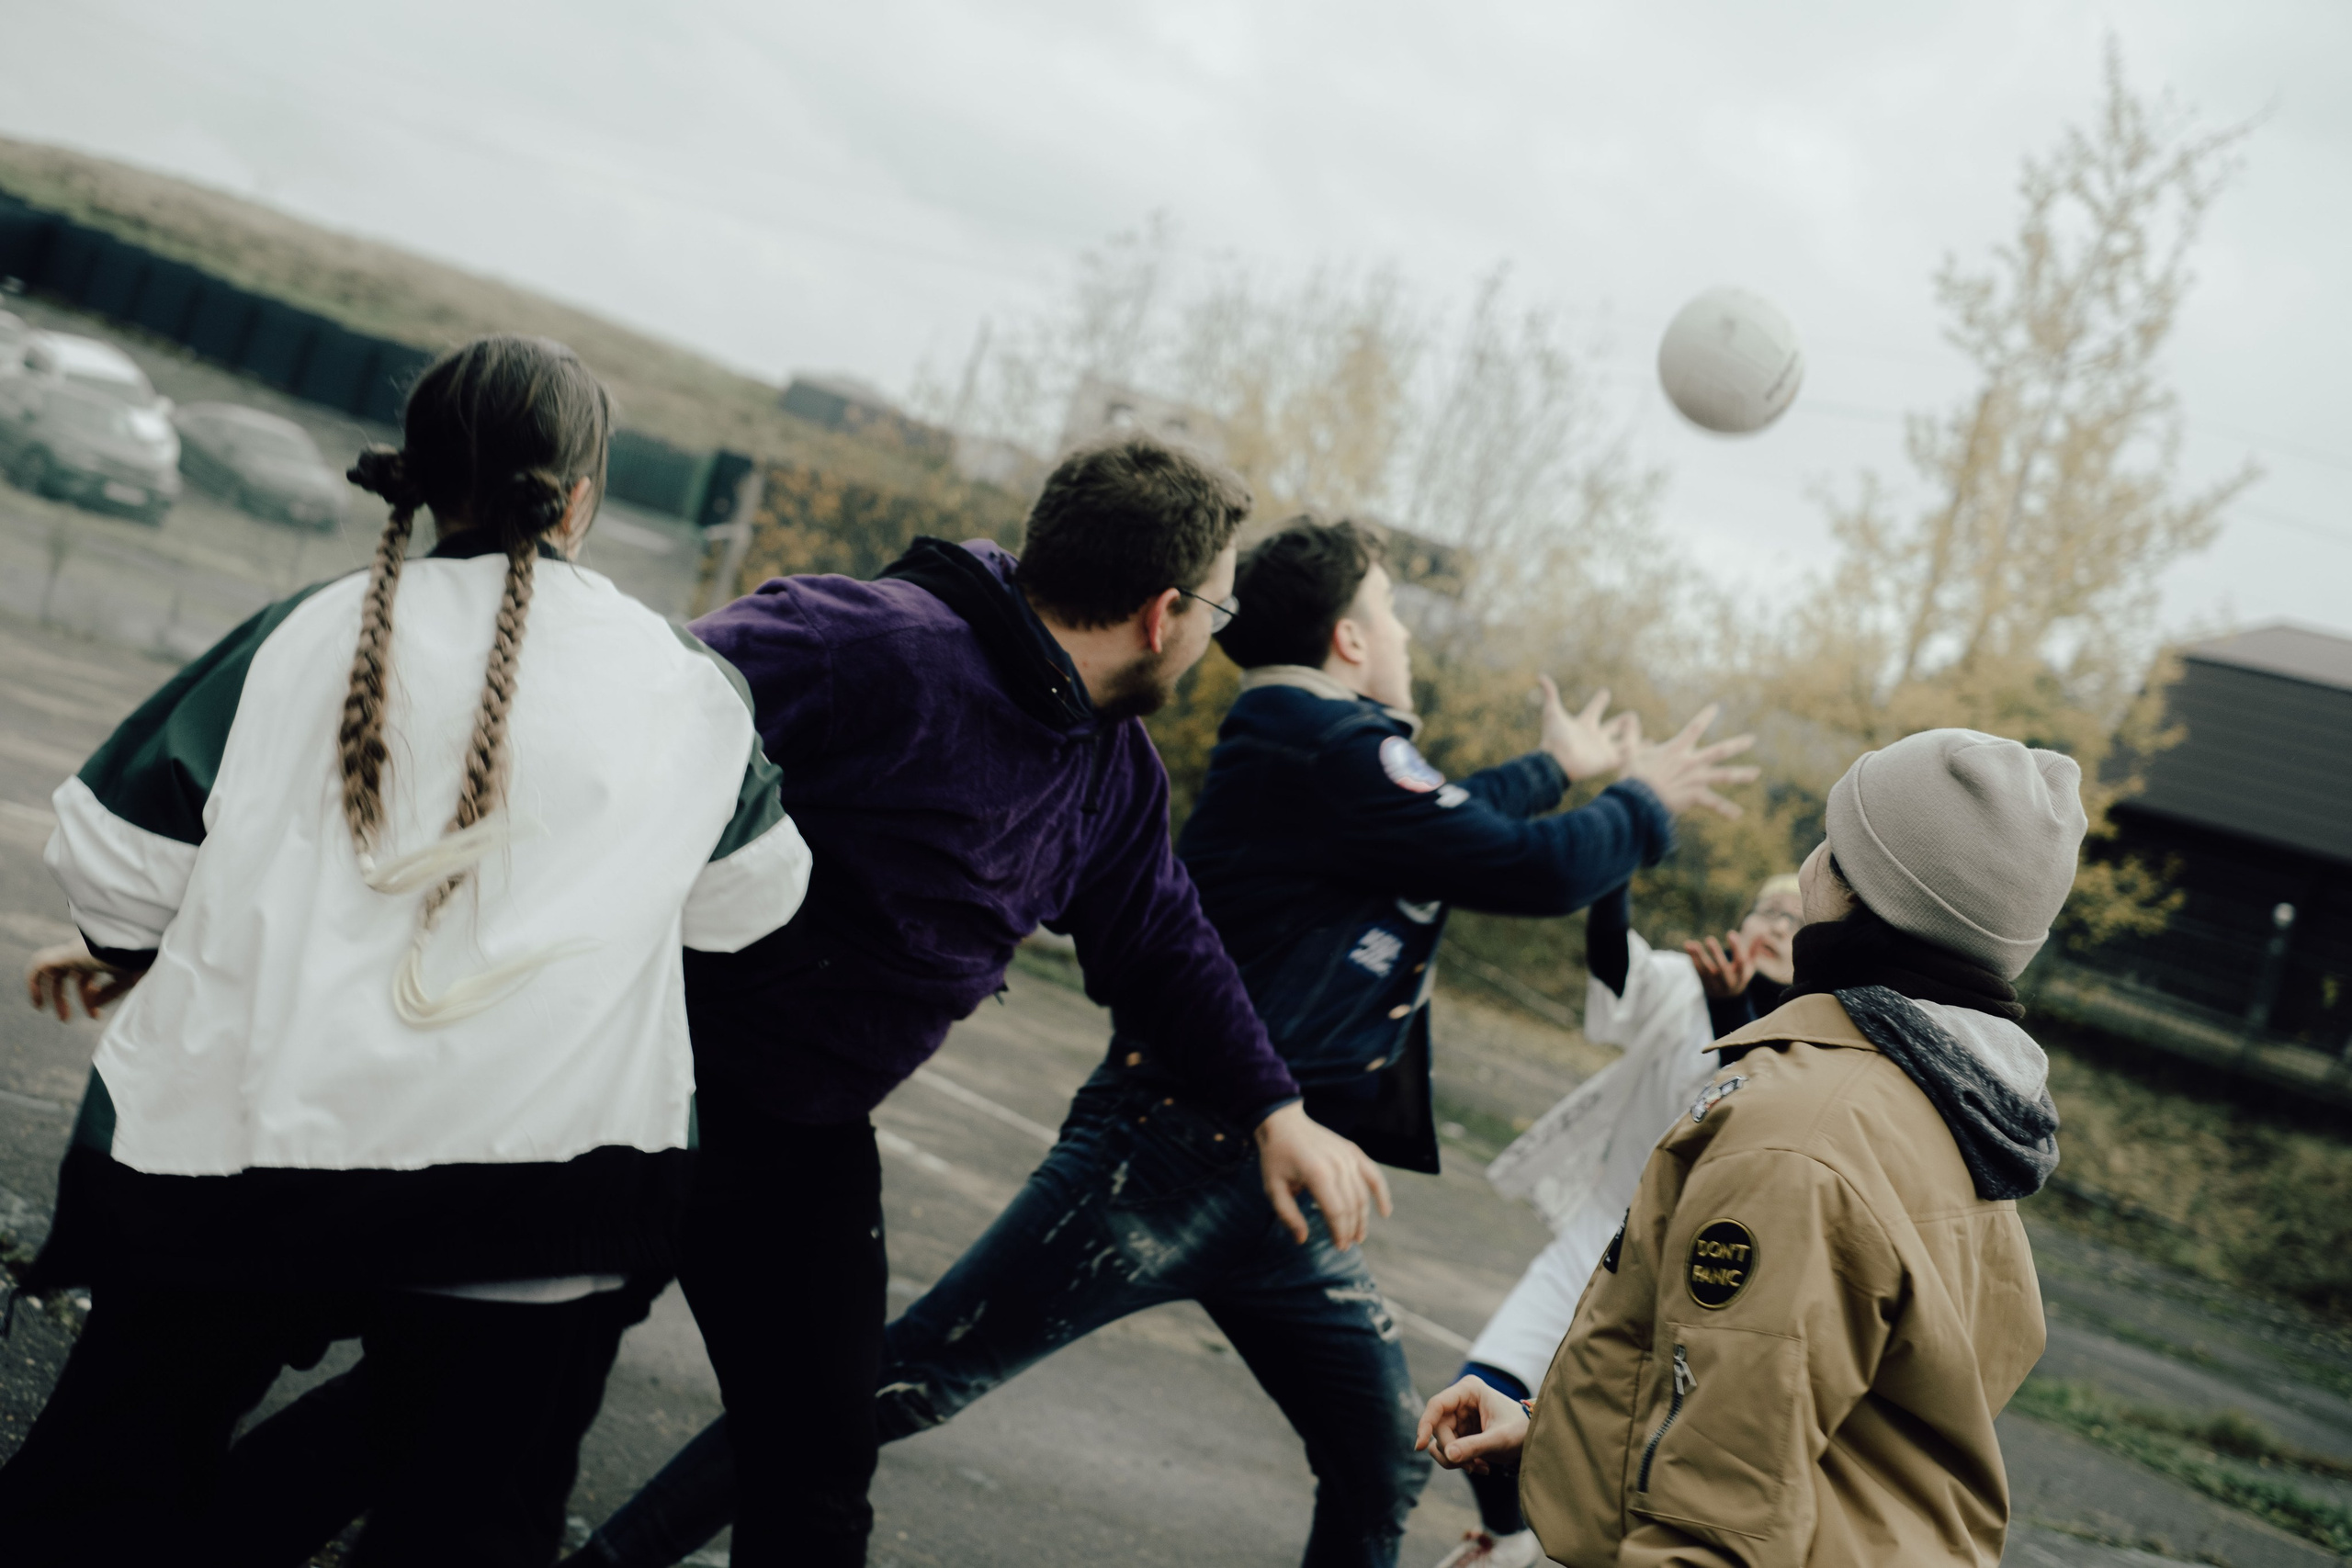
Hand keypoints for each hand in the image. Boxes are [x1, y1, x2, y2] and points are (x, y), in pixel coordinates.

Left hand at [27, 938, 144, 1020]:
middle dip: (63, 997)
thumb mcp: (128, 980)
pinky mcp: (64, 956)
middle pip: (68, 974)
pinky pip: (39, 968)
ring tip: (44, 1010)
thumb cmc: (141, 959)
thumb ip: (111, 992)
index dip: (89, 998)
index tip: (95, 1016)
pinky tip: (38, 1002)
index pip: (87, 976)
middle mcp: (85, 952)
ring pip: (52, 972)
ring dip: (49, 993)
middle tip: (65, 1019)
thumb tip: (95, 1006)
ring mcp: (74, 952)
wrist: (138, 944)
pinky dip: (33, 984)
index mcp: (101, 955)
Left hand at [1255, 1101, 1392, 1249]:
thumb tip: (1302, 1239)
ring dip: (1363, 1218)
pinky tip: (1385, 1211)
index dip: (1340, 1233)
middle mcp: (1338, 1166)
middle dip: (1351, 1229)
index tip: (1339, 1247)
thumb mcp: (1273, 1188)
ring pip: (1363, 1194)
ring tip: (1359, 1236)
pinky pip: (1373, 1174)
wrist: (1284, 1123)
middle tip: (1346, 1245)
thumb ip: (1288, 1215)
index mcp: (1317, 1175)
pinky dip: (1382, 1193)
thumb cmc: (1276, 1158)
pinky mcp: (1353, 1151)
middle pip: (1352, 1206)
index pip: (1336, 1212)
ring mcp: (1348, 1157)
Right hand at [1416, 1376, 1530, 1474]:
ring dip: (1455, 1460)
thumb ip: (1475, 1446)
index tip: (1419, 1446)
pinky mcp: (1460, 1433)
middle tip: (1470, 1466)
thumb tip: (1449, 1455)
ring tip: (1478, 1467)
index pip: (1437, 1405)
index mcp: (1468, 1390)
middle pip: (1438, 1429)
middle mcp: (1459, 1402)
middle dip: (1451, 1451)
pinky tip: (1481, 1466)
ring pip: (1440, 1442)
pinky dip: (1460, 1462)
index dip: (1425, 1424)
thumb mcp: (1500, 1439)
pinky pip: (1449, 1450)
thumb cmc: (1521, 1430)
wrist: (1532, 1439)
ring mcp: (1458, 1418)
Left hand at [1536, 678, 1635, 782]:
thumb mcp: (1552, 712)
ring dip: (1633, 735)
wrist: (1557, 762)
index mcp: (1584, 724)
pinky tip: (1649, 745)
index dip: (1600, 700)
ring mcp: (1602, 749)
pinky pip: (1626, 756)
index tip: (1605, 692)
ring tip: (1644, 733)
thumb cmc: (1554, 738)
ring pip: (1623, 741)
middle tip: (1632, 715)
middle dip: (1622, 722)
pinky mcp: (1608, 761)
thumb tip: (1540, 676)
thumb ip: (1550, 694)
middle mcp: (1594, 736)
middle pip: (1612, 726)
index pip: (1594, 709)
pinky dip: (1637, 750)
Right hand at [1620, 704, 1757, 817]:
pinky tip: (1738, 815)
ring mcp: (1695, 779)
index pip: (1694, 727)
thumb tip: (1630, 718)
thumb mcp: (1630, 753)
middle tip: (1752, 739)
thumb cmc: (1632, 776)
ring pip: (1724, 775)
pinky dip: (1725, 810)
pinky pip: (1713, 803)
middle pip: (1719, 750)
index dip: (1706, 716)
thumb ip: (1632, 735)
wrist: (1639, 799)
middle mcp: (1690, 762)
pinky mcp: (1695, 795)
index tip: (1716, 707)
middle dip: (1737, 744)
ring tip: (1756, 773)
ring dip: (1741, 774)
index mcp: (1676, 749)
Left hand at [1685, 931, 1759, 998]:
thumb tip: (1761, 934)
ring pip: (1706, 970)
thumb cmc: (1740, 976)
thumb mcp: (1749, 967)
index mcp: (1742, 975)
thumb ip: (1754, 951)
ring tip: (1692, 943)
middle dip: (1716, 954)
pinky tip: (1688, 946)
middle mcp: (1729, 981)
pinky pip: (1698, 971)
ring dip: (1699, 956)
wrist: (1727, 999)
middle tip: (1709, 939)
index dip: (1736, 948)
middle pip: (1722, 968)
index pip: (1741, 962)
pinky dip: (1692, 958)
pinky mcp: (1704, 983)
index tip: (1731, 933)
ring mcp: (1715, 983)